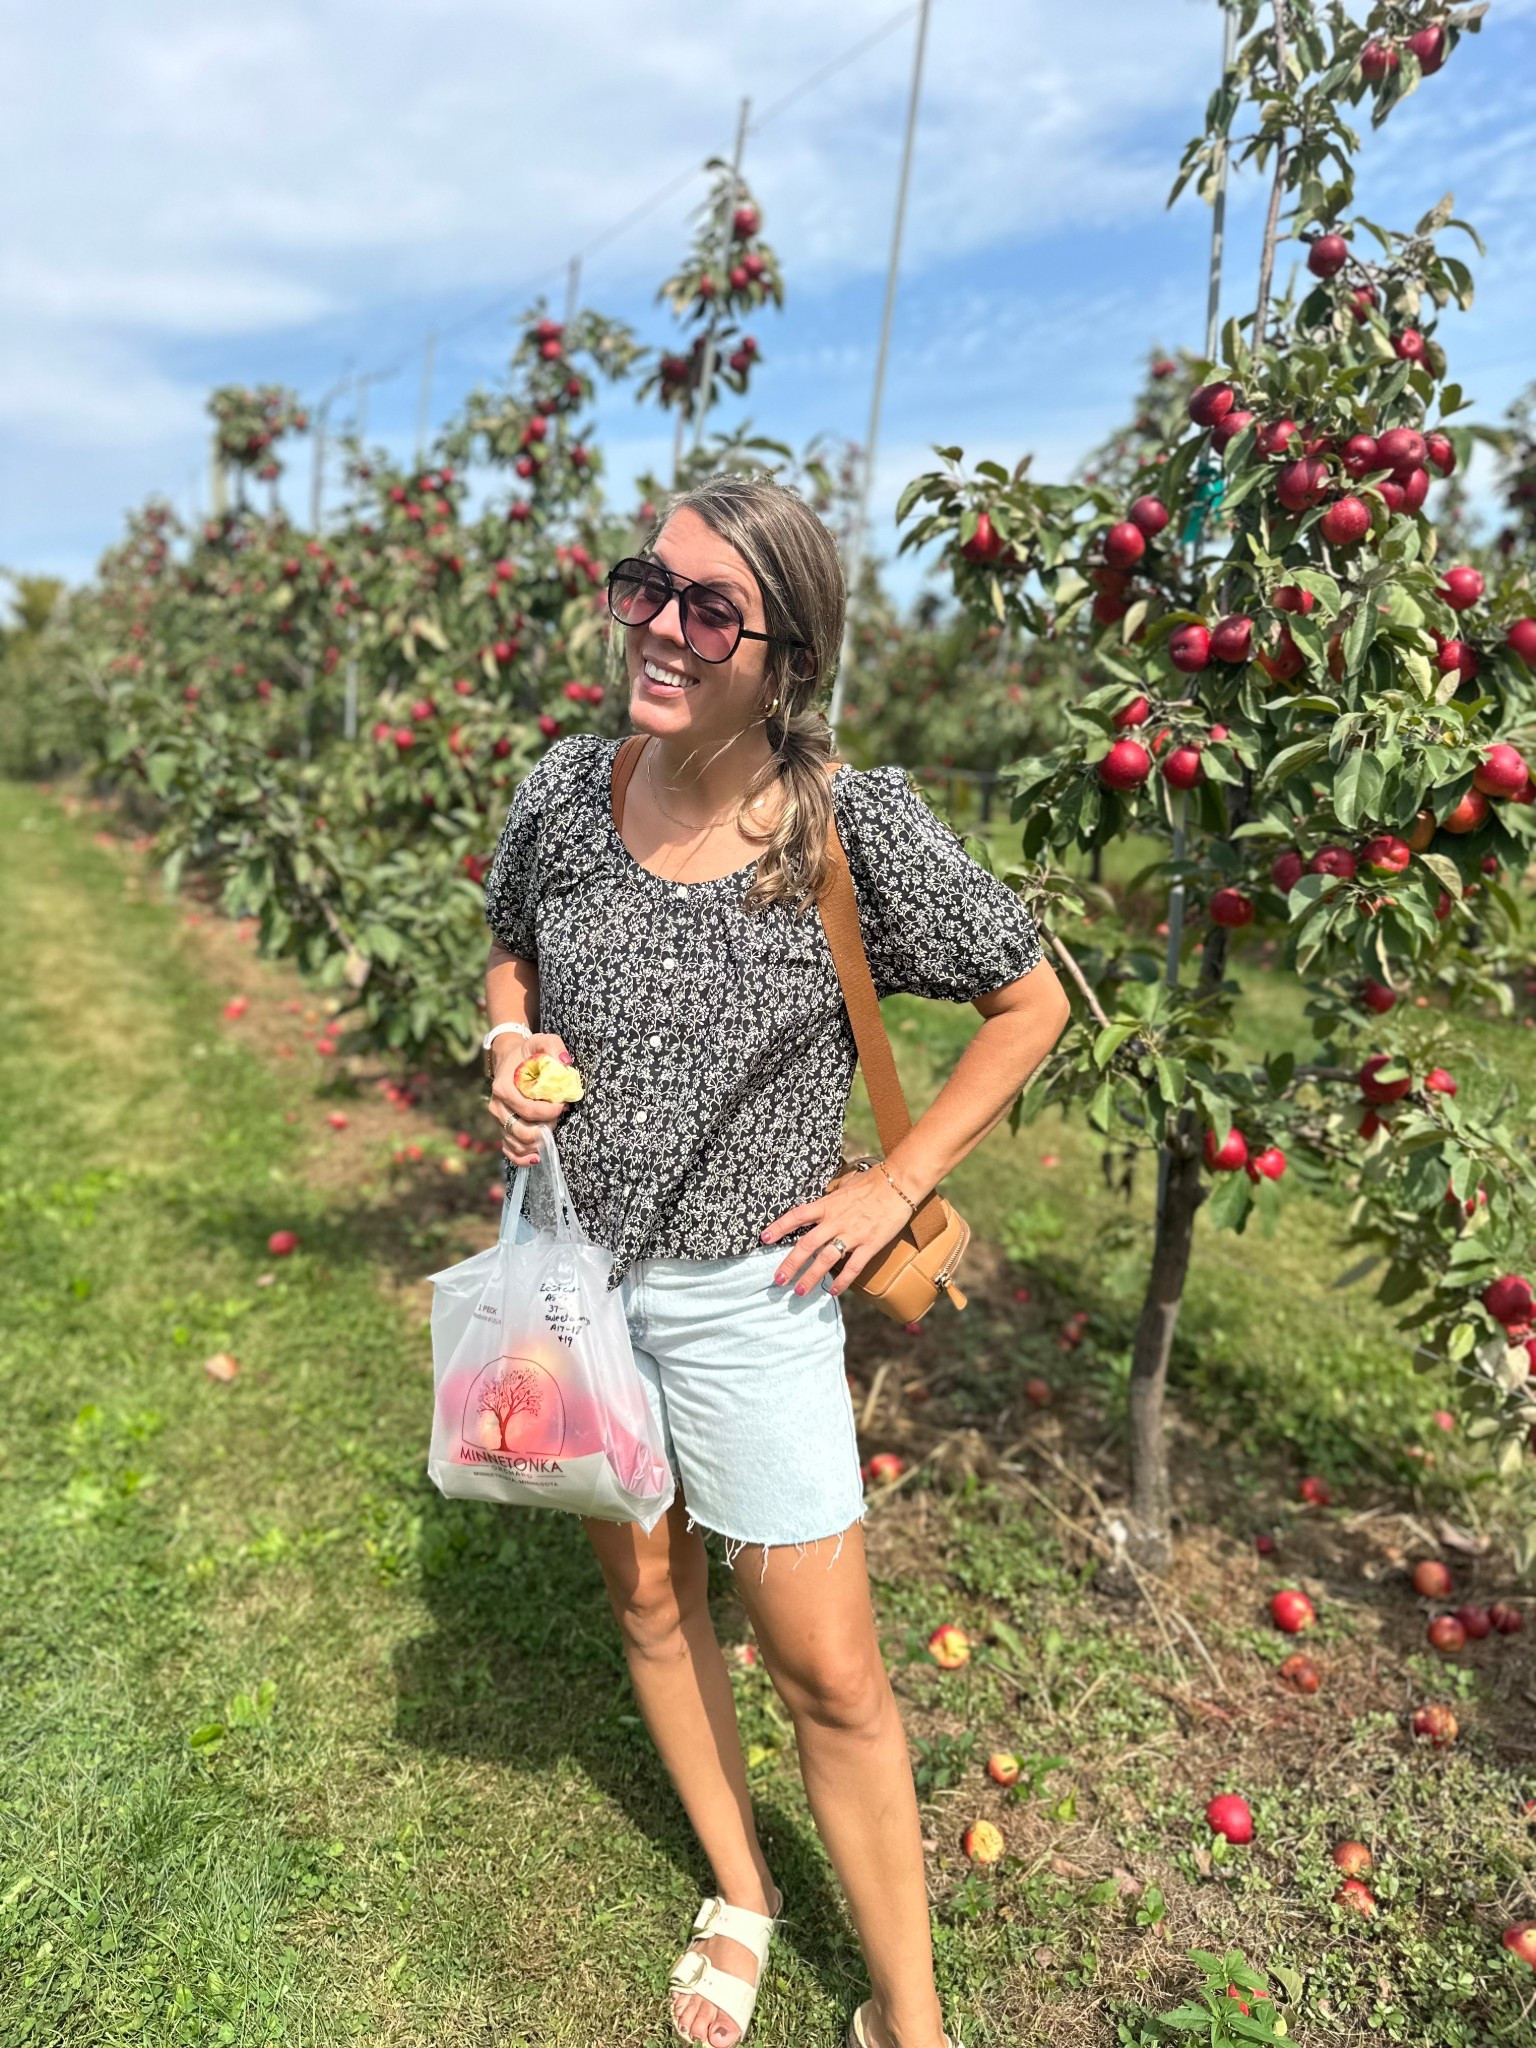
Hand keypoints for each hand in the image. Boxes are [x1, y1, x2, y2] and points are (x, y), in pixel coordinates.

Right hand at [487, 1031, 575, 1168]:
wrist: (509, 1058)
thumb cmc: (528, 1052)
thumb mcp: (541, 1041)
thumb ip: (553, 1047)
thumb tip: (565, 1063)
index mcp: (504, 1087)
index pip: (527, 1109)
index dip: (549, 1112)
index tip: (563, 1105)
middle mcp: (497, 1106)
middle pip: (521, 1131)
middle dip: (545, 1129)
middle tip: (559, 1117)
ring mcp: (499, 1120)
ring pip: (516, 1144)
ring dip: (538, 1144)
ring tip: (552, 1131)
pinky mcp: (502, 1128)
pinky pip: (509, 1151)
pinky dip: (523, 1158)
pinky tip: (537, 1156)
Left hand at [760, 1170, 919, 1298]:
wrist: (899, 1183)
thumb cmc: (874, 1181)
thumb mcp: (846, 1185)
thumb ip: (832, 1198)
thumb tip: (823, 1202)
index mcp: (828, 1205)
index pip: (797, 1216)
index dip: (779, 1227)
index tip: (764, 1238)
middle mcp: (836, 1220)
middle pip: (806, 1245)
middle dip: (790, 1264)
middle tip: (778, 1280)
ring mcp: (853, 1234)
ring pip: (826, 1260)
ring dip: (811, 1277)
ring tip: (800, 1291)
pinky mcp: (870, 1245)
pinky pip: (853, 1267)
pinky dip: (842, 1281)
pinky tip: (833, 1291)